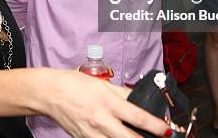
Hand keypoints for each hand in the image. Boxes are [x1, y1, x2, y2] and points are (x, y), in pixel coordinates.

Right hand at [42, 70, 170, 137]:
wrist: (50, 93)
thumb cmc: (74, 85)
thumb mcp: (102, 84)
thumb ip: (123, 94)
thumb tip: (141, 100)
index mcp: (107, 102)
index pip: (137, 117)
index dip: (156, 126)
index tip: (167, 131)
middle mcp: (101, 120)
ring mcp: (92, 134)